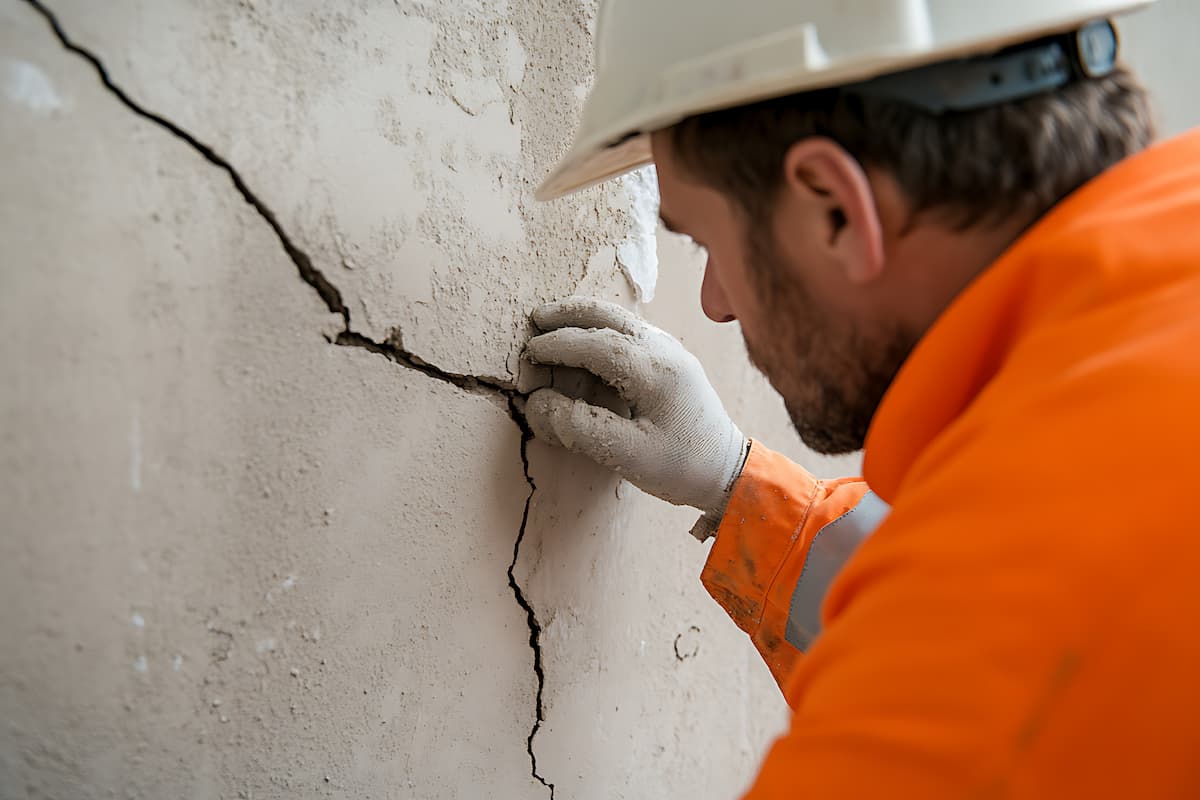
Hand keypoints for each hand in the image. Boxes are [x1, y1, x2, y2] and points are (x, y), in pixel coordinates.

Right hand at [524, 297, 748, 519]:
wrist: (729, 470)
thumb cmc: (683, 467)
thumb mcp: (629, 456)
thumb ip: (580, 428)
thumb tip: (538, 404)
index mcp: (655, 371)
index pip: (597, 343)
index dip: (560, 345)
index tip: (530, 351)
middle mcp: (665, 351)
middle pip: (610, 316)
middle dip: (569, 314)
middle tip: (535, 317)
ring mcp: (671, 351)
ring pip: (622, 319)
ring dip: (585, 316)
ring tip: (553, 322)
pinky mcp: (672, 360)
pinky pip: (631, 331)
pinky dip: (602, 327)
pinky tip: (587, 340)